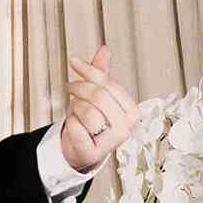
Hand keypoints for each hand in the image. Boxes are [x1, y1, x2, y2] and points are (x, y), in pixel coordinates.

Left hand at [59, 41, 139, 175]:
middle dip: (79, 87)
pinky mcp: (92, 153)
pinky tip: (74, 125)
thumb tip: (104, 49)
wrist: (84, 149)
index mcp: (132, 111)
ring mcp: (111, 143)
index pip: (109, 84)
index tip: (74, 62)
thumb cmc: (93, 120)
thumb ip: (101, 73)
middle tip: (70, 86)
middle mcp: (126, 128)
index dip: (89, 70)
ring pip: (86, 111)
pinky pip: (74, 127)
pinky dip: (69, 122)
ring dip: (74, 106)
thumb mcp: (99, 95)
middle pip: (98, 96)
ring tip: (75, 110)